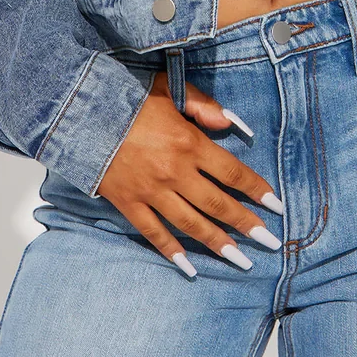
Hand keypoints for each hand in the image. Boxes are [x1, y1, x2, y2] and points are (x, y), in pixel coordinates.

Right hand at [95, 70, 283, 275]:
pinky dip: (173, 252)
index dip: (256, 189)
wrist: (80, 112)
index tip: (276, 206)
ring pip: (192, 224)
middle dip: (247, 224)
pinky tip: (190, 267)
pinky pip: (154, 233)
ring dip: (219, 243)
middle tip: (269, 242)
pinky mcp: (129, 203)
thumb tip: (232, 124)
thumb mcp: (169, 89)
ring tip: (241, 260)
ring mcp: (151, 191)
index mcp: (189, 142)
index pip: (232, 172)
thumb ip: (204, 106)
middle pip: (218, 204)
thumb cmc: (127, 97)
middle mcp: (175, 172)